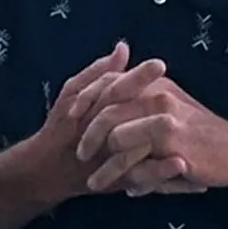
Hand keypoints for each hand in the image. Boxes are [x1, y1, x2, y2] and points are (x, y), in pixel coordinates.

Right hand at [16, 44, 166, 205]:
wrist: (45, 170)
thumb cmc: (60, 128)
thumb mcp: (71, 95)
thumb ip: (97, 73)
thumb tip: (123, 49)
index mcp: (88, 109)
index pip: (113, 89)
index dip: (136, 78)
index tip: (159, 65)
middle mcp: (96, 133)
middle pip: (123, 116)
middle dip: (150, 105)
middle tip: (174, 95)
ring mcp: (105, 157)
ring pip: (132, 148)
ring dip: (157, 141)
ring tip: (182, 131)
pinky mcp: (114, 179)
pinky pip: (138, 177)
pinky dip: (159, 172)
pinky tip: (181, 165)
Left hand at [76, 76, 227, 194]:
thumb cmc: (198, 133)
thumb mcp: (168, 108)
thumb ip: (138, 99)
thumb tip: (106, 96)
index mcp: (153, 84)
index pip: (106, 84)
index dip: (83, 101)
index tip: (67, 120)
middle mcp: (157, 95)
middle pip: (106, 111)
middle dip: (88, 136)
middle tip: (80, 156)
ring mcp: (165, 117)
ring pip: (118, 140)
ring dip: (105, 166)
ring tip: (95, 182)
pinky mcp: (172, 143)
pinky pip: (137, 162)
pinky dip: (129, 178)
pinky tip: (127, 190)